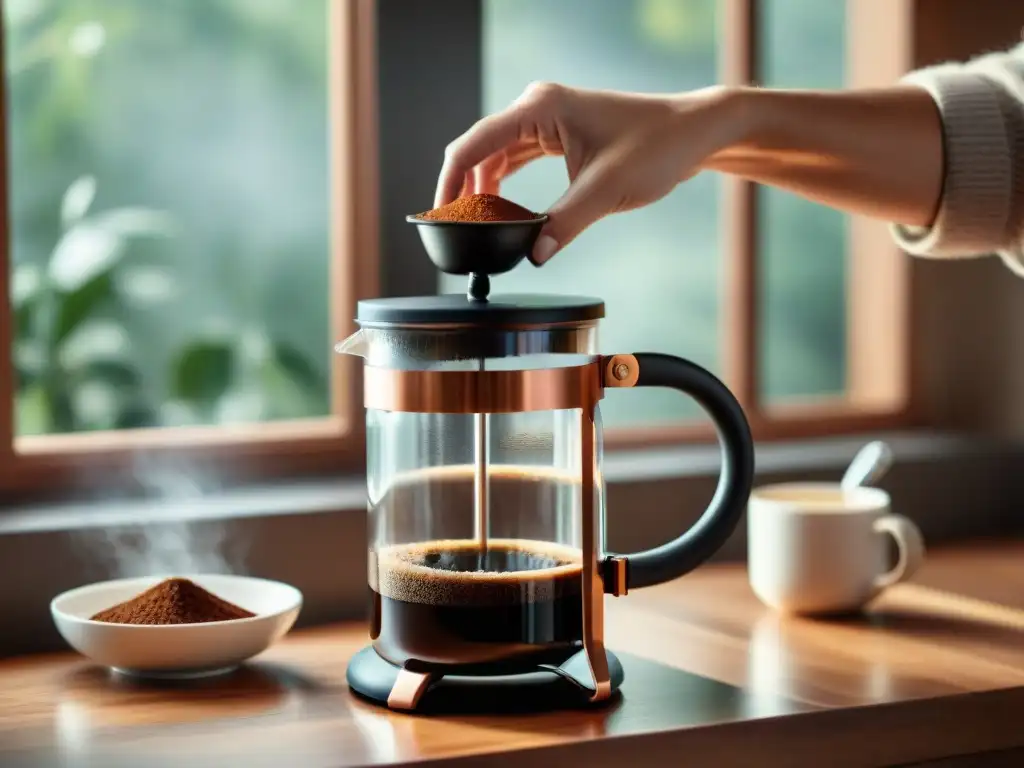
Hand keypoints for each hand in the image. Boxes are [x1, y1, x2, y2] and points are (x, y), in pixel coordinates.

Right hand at [435, 82, 743, 263]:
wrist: (692, 132)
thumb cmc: (657, 146)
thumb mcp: (607, 190)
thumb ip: (565, 223)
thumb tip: (534, 254)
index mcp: (540, 108)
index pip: (474, 144)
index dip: (450, 182)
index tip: (439, 215)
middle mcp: (537, 107)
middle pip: (479, 149)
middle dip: (464, 189)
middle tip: (453, 229)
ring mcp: (547, 118)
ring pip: (496, 155)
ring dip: (483, 188)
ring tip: (472, 225)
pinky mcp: (558, 132)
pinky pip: (517, 158)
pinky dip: (504, 184)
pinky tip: (500, 210)